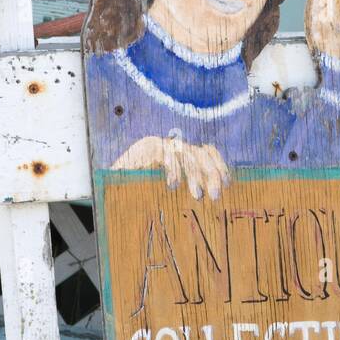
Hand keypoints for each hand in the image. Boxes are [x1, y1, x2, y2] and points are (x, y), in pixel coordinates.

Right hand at [112, 134, 229, 199]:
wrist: (112, 184)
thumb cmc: (141, 192)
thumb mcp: (168, 189)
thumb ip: (188, 186)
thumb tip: (216, 195)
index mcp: (181, 153)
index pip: (207, 151)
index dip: (219, 166)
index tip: (228, 184)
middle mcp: (173, 145)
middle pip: (201, 153)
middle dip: (211, 173)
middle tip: (216, 195)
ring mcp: (161, 144)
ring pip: (186, 154)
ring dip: (194, 176)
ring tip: (197, 195)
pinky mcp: (148, 147)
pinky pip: (167, 155)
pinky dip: (172, 170)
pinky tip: (173, 185)